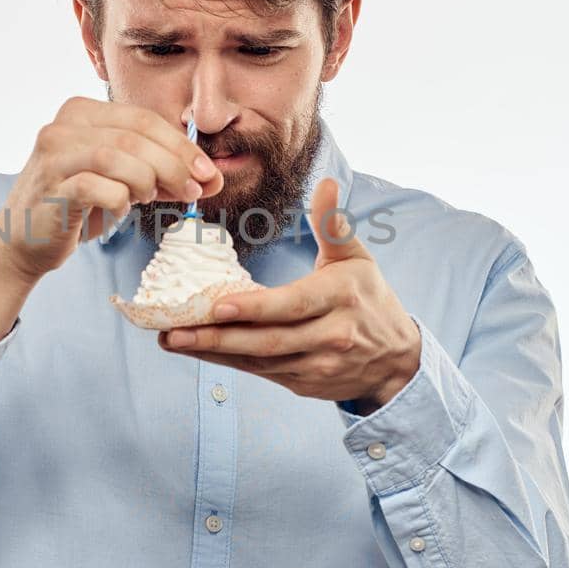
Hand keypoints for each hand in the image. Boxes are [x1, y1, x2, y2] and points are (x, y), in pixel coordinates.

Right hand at [0, 96, 223, 282]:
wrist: (23, 241)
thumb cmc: (77, 206)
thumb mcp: (123, 181)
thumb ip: (163, 174)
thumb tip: (213, 178)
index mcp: (82, 111)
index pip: (143, 119)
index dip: (181, 145)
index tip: (207, 172)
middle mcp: (63, 126)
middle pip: (134, 136)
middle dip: (174, 164)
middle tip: (194, 190)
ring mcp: (52, 156)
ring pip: (116, 156)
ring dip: (147, 180)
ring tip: (153, 198)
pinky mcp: (49, 188)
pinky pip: (96, 188)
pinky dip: (119, 199)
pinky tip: (121, 208)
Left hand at [158, 177, 420, 406]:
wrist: (396, 360)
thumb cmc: (369, 298)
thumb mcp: (356, 259)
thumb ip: (333, 224)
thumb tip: (325, 183)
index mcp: (341, 298)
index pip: (293, 304)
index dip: (256, 308)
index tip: (218, 305)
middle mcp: (331, 336)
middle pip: (269, 340)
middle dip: (218, 338)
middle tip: (173, 330)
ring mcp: (317, 365)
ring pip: (260, 361)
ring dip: (214, 352)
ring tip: (172, 339)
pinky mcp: (305, 384)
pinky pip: (261, 374)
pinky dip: (228, 363)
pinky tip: (199, 350)